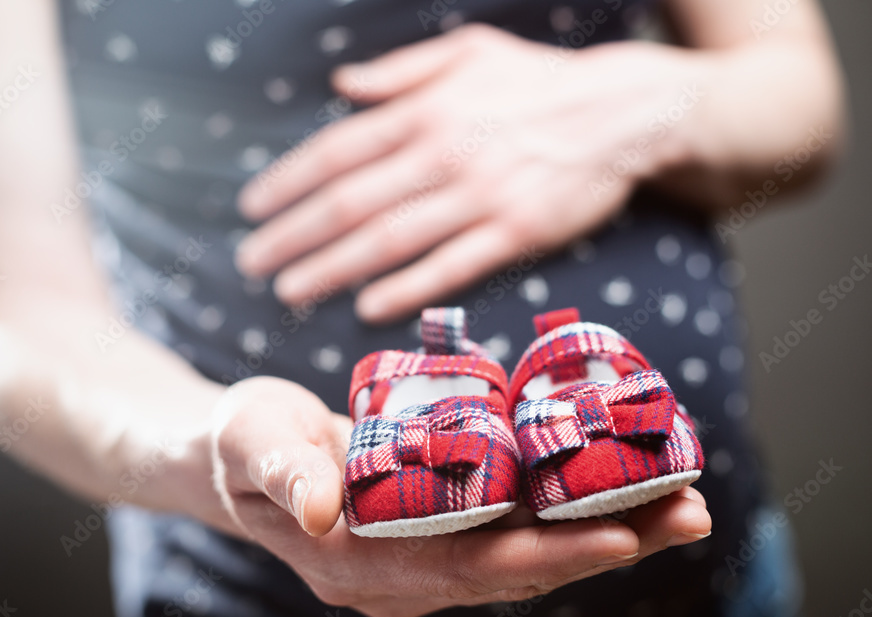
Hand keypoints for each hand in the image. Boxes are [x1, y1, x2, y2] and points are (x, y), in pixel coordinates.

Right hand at [208, 376, 711, 616]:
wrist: (235, 454)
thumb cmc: (240, 441)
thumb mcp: (249, 442)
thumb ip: (282, 474)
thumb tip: (316, 512)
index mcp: (360, 563)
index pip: (467, 567)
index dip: (546, 553)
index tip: (624, 533)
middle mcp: (402, 575)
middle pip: (518, 566)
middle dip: (606, 542)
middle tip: (690, 513)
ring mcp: (423, 558)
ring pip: (527, 552)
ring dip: (605, 529)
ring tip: (682, 500)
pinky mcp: (437, 531)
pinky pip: (514, 529)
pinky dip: (571, 511)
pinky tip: (620, 486)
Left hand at [236, 24, 707, 323]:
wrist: (623, 110)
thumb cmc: (537, 80)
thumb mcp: (469, 50)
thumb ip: (401, 71)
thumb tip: (343, 85)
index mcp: (427, 110)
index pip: (338, 151)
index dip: (288, 182)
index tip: (251, 208)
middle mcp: (445, 154)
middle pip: (352, 202)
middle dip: (294, 235)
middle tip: (251, 262)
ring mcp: (480, 197)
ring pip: (391, 240)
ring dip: (334, 268)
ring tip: (290, 291)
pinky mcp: (516, 233)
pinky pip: (450, 267)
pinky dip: (406, 288)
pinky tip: (367, 307)